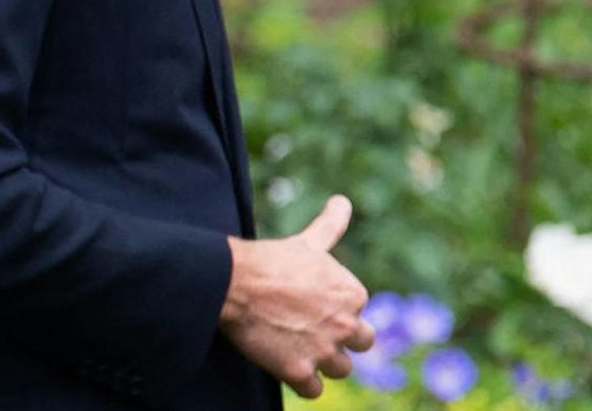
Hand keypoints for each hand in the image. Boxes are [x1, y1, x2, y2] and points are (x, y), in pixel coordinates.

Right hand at [219, 194, 374, 399]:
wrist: (231, 281)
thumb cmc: (268, 259)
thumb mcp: (306, 243)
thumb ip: (331, 225)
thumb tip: (343, 200)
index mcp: (353, 293)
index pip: (358, 313)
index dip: (334, 310)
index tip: (309, 303)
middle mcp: (346, 324)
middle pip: (360, 344)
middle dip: (339, 340)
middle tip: (308, 329)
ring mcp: (324, 351)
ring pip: (340, 369)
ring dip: (322, 362)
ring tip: (295, 346)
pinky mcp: (300, 372)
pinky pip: (314, 390)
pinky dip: (302, 382)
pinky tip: (285, 364)